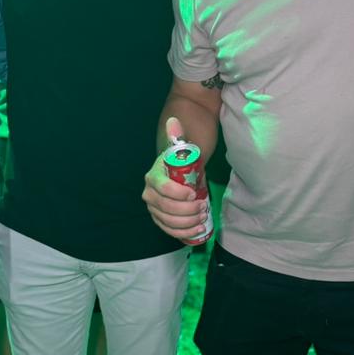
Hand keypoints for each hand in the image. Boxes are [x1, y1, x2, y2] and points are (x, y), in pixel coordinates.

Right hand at [142, 116, 209, 239]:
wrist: (183, 169)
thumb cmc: (184, 158)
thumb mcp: (183, 146)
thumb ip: (177, 135)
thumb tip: (173, 121)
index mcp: (153, 176)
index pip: (162, 189)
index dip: (178, 194)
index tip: (195, 193)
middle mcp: (150, 193)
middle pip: (164, 208)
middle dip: (185, 210)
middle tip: (203, 207)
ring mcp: (155, 208)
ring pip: (167, 221)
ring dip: (186, 223)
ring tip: (202, 217)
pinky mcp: (163, 219)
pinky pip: (169, 230)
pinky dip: (183, 233)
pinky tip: (198, 230)